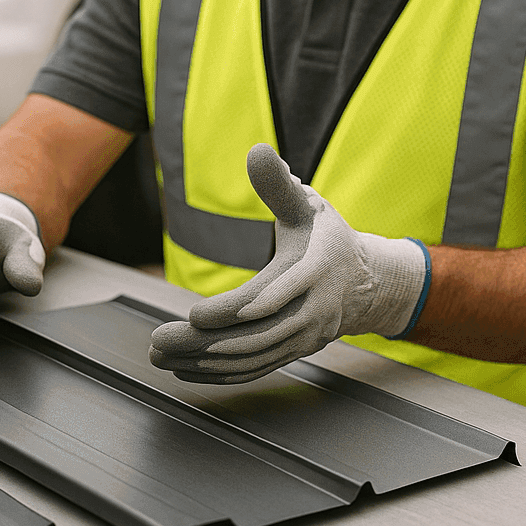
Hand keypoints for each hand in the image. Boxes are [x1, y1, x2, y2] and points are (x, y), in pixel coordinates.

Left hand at [149, 144, 428, 383]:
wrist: (368, 283)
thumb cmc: (328, 238)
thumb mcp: (308, 206)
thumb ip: (279, 185)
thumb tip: (257, 151)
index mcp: (313, 273)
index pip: (270, 299)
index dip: (234, 311)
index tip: (195, 315)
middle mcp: (310, 312)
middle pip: (253, 337)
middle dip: (203, 344)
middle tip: (158, 342)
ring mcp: (303, 338)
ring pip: (251, 358)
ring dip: (202, 362)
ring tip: (160, 356)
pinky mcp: (293, 352)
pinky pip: (255, 369)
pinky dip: (219, 374)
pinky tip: (185, 370)